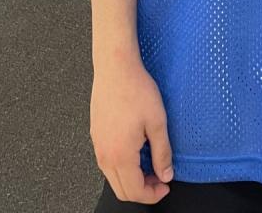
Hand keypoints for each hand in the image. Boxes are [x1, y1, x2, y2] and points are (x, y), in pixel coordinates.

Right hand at [90, 56, 174, 204]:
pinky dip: (123, 165)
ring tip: (150, 162)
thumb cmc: (136, 89)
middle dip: (142, 190)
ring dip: (132, 178)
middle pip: (121, 190)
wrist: (115, 67)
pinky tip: (137, 149)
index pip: (135, 191)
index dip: (153, 195)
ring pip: (113, 177)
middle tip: (160, 178)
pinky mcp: (96, 135)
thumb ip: (162, 153)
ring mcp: (98, 145)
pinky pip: (108, 162)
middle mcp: (105, 155)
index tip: (165, 186)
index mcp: (120, 155)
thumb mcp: (157, 122)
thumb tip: (166, 175)